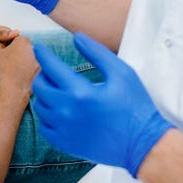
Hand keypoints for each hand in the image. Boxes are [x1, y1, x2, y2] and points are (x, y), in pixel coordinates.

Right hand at [0, 35, 39, 106]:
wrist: (12, 89)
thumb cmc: (4, 71)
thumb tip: (2, 45)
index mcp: (24, 41)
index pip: (16, 39)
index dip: (9, 46)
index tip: (5, 53)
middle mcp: (35, 49)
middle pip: (25, 49)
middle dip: (18, 54)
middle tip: (10, 63)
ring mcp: (40, 61)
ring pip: (30, 59)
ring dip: (25, 63)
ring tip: (15, 71)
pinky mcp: (41, 73)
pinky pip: (33, 70)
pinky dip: (29, 72)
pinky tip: (21, 77)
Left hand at [32, 32, 172, 177]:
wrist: (142, 144)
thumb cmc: (135, 107)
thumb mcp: (122, 73)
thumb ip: (97, 53)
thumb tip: (77, 37)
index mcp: (81, 92)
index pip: (51, 67)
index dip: (43, 54)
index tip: (39, 48)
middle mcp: (67, 112)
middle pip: (40, 86)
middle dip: (43, 73)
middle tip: (52, 70)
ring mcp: (65, 130)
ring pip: (40, 107)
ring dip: (45, 94)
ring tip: (58, 89)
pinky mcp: (66, 144)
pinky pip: (45, 127)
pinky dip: (47, 116)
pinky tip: (59, 110)